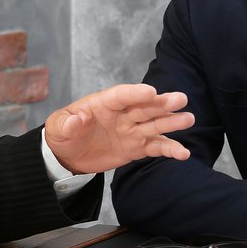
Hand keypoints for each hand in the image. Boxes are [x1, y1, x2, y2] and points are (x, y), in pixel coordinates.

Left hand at [44, 83, 194, 174]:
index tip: (151, 92)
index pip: (122, 95)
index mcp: (104, 103)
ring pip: (155, 124)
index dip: (136, 93)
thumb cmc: (63, 135)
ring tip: (189, 119)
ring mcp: (131, 130)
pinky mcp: (136, 147)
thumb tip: (76, 120)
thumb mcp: (57, 127)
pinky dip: (170, 150)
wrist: (68, 155)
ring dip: (172, 122)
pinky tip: (184, 153)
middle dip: (162, 103)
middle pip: (145, 107)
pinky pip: (156, 147)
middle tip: (180, 99)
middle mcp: (122, 114)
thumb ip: (67, 123)